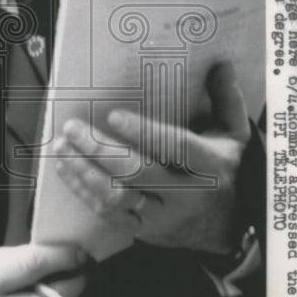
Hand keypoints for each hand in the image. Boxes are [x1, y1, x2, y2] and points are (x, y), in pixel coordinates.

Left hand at [53, 62, 250, 254]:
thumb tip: (220, 64)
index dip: (145, 133)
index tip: (113, 116)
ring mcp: (163, 217)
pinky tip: (67, 169)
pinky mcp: (143, 231)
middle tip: (73, 128)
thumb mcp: (235, 135)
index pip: (177, 148)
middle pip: (138, 173)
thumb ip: (227, 100)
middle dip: (101, 150)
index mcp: (211, 167)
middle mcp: (187, 195)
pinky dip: (84, 190)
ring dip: (84, 171)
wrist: (228, 228)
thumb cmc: (225, 171)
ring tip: (61, 146)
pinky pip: (108, 214)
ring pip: (117, 196)